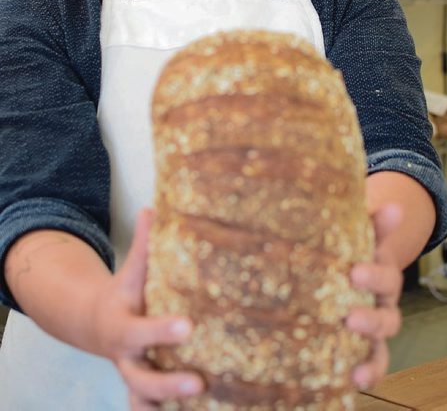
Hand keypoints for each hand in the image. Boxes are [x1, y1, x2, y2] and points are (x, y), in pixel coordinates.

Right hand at [92, 208, 203, 408]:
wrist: (95, 322)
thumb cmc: (125, 291)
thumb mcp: (130, 270)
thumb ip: (144, 243)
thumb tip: (154, 207)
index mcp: (123, 325)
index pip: (142, 329)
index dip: (163, 330)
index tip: (189, 326)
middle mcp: (127, 357)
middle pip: (142, 377)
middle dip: (169, 382)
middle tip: (198, 383)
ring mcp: (134, 376)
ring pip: (144, 400)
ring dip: (167, 404)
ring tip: (197, 404)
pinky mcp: (142, 388)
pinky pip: (147, 407)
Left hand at [346, 203, 403, 389]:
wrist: (341, 280)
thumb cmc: (342, 254)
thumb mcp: (348, 232)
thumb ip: (365, 219)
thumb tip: (390, 204)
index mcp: (376, 255)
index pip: (382, 239)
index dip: (384, 232)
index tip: (373, 235)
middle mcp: (381, 288)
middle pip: (388, 286)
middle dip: (374, 280)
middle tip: (353, 276)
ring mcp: (376, 317)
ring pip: (386, 325)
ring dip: (373, 326)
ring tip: (353, 325)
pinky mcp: (366, 344)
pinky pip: (375, 359)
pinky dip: (370, 370)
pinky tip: (354, 377)